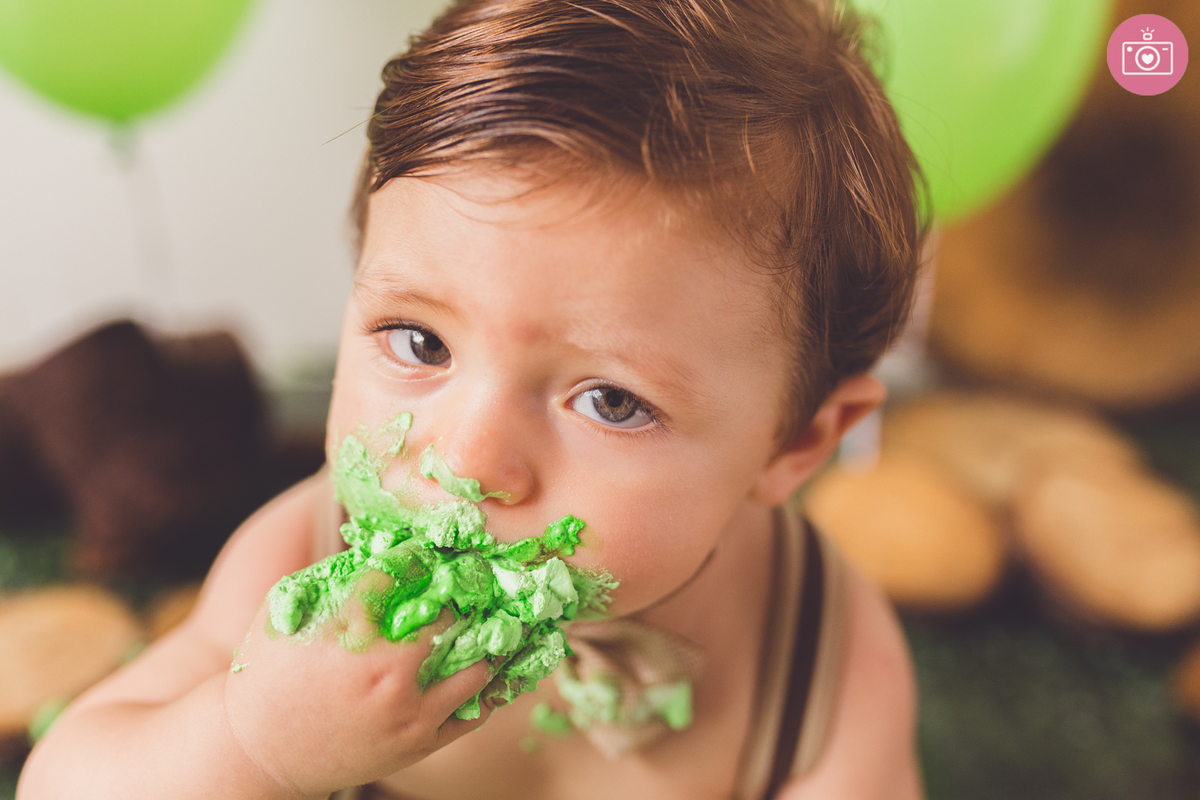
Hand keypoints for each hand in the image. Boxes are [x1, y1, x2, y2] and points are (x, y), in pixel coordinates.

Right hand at [222, 568, 493, 797]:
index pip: (409, 574)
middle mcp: (389, 675)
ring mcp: (409, 714)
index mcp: (354, 634)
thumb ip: (339, 576)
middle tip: (472, 579)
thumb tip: (392, 545)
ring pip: (479, 664)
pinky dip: (486, 683)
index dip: (423, 554)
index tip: (432, 549)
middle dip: (461, 593)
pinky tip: (484, 660)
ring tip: (487, 620)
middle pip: (454, 615)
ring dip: (485, 638)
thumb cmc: (270, 673)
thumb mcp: (289, 609)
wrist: (258, 752)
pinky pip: (476, 710)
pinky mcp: (420, 743)